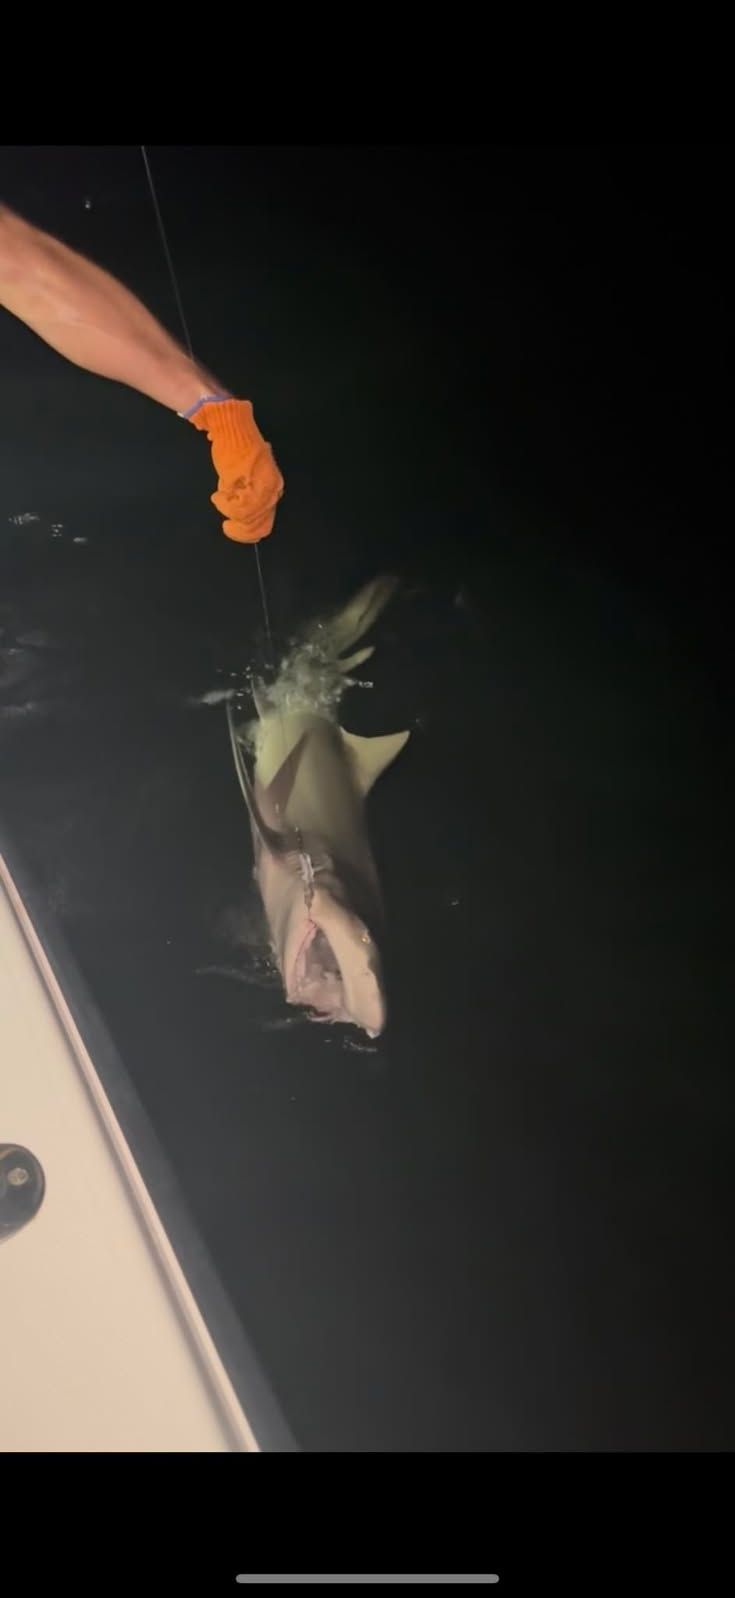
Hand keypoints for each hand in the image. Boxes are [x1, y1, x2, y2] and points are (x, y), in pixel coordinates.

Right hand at [188, 398, 283, 542]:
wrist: (230, 428)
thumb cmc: (234, 450)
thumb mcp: (243, 477)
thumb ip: (246, 497)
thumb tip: (243, 520)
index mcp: (273, 488)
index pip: (265, 522)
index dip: (248, 532)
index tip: (232, 528)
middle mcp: (273, 490)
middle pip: (258, 524)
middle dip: (240, 529)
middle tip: (227, 526)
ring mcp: (264, 488)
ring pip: (247, 518)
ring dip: (229, 513)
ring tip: (219, 498)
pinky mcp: (251, 484)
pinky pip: (239, 508)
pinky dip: (225, 505)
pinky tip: (218, 495)